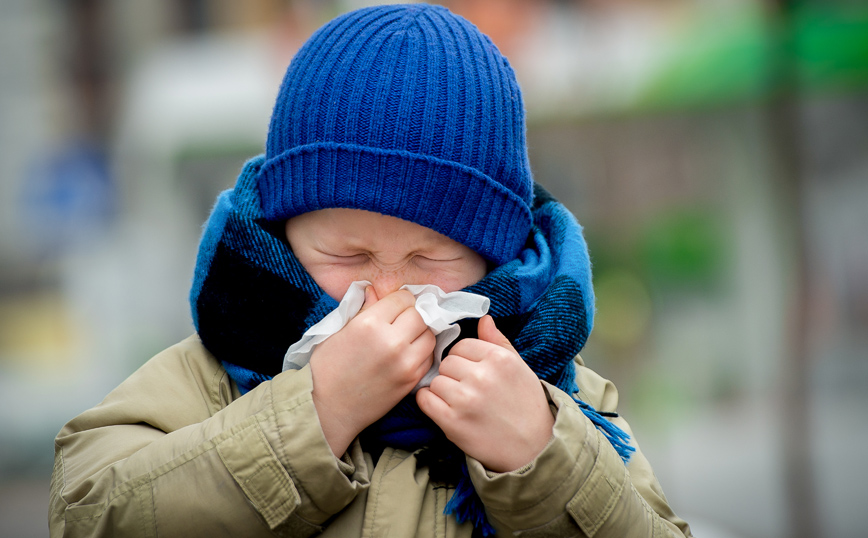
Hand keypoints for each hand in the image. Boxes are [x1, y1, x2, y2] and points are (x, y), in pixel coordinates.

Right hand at [307, 287, 435, 455]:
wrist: (328, 408)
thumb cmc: (327, 368)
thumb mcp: (338, 331)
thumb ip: (362, 309)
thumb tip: (374, 290)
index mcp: (369, 324)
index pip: (403, 298)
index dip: (398, 301)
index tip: (393, 307)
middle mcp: (391, 341)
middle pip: (420, 315)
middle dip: (411, 315)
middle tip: (400, 322)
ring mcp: (405, 363)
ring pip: (429, 335)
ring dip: (420, 333)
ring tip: (405, 338)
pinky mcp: (411, 380)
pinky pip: (429, 357)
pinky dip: (422, 352)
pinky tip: (407, 354)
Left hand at [416, 315, 554, 471]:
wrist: (533, 449)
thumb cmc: (527, 406)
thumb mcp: (520, 368)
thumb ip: (498, 342)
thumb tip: (483, 319)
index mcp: (499, 359)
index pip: (462, 345)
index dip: (465, 358)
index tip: (473, 372)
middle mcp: (482, 376)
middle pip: (446, 362)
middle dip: (453, 374)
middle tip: (467, 389)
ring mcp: (465, 400)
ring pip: (435, 381)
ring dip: (443, 390)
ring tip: (460, 402)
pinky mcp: (452, 422)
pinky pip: (425, 400)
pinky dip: (429, 403)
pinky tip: (443, 409)